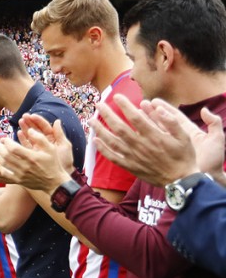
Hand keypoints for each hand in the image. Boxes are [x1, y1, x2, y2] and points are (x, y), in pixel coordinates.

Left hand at [0, 122, 72, 191]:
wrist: (54, 182)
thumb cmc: (52, 163)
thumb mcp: (50, 148)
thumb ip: (40, 138)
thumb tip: (29, 130)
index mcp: (32, 157)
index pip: (13, 148)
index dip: (6, 142)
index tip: (4, 138)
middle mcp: (25, 166)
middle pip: (5, 156)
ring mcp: (21, 175)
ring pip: (3, 164)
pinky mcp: (18, 181)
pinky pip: (4, 174)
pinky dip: (0, 167)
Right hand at [18, 113, 73, 174]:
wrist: (59, 178)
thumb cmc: (64, 162)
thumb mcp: (65, 147)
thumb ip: (60, 134)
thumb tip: (57, 121)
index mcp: (53, 138)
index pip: (44, 126)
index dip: (38, 120)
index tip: (32, 115)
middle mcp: (44, 142)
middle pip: (36, 129)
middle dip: (29, 122)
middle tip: (23, 117)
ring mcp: (37, 148)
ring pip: (30, 136)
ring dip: (25, 128)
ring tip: (20, 122)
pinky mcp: (32, 154)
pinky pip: (26, 145)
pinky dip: (22, 139)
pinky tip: (18, 133)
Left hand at [93, 95, 218, 185]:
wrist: (180, 181)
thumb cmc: (183, 156)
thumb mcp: (184, 136)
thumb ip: (171, 121)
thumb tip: (157, 107)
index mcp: (153, 136)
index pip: (135, 117)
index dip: (124, 106)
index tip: (116, 96)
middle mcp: (140, 145)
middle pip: (119, 127)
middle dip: (107, 114)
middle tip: (98, 104)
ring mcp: (134, 157)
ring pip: (113, 142)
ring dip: (100, 130)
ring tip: (91, 120)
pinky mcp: (131, 167)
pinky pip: (113, 158)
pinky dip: (103, 150)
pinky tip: (95, 141)